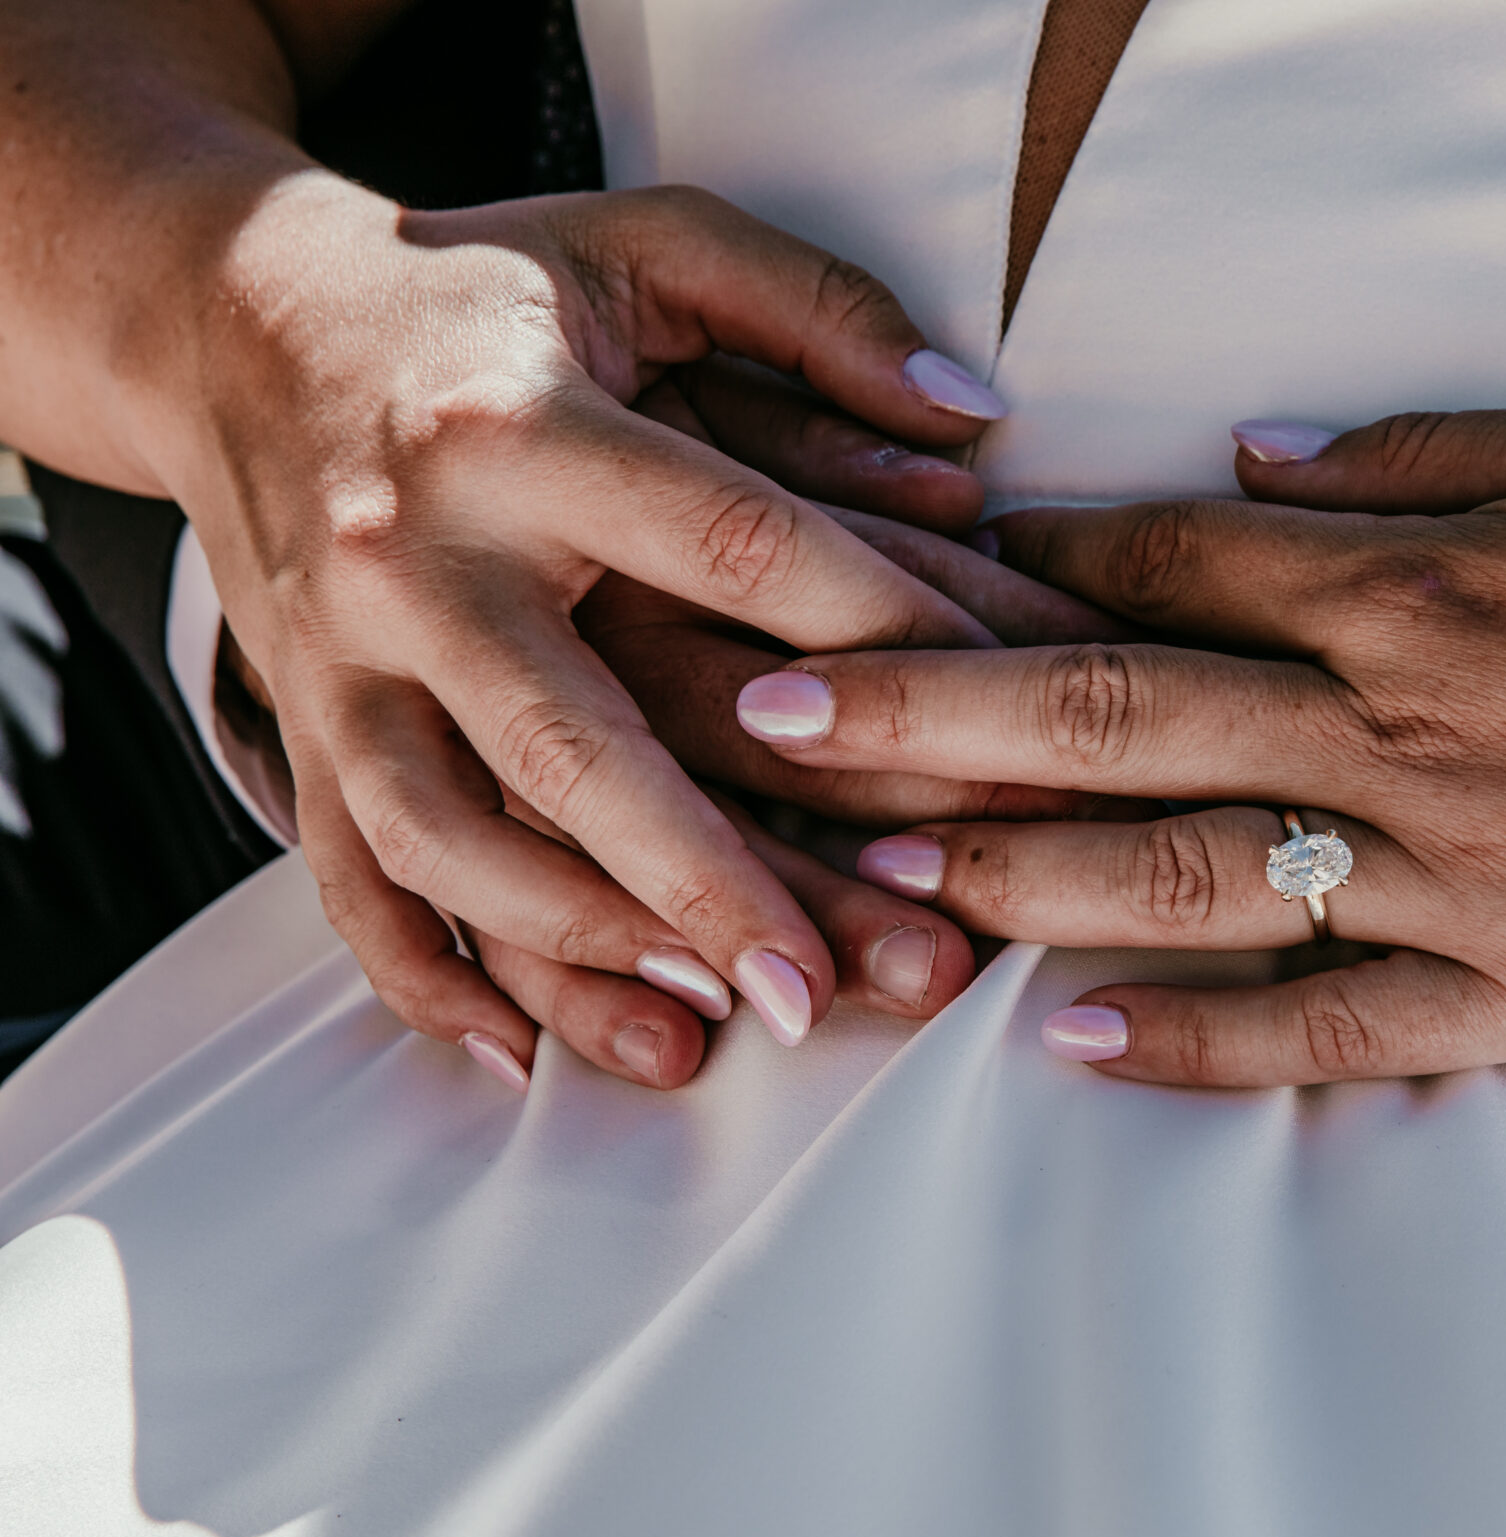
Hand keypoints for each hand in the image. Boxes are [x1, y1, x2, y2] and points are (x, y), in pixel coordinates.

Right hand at [168, 178, 1027, 1071]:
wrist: (235, 316)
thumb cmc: (479, 293)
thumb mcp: (648, 243)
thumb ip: (818, 309)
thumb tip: (974, 413)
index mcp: (524, 424)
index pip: (734, 546)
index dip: (878, 640)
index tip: (997, 732)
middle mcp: (415, 553)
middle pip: (569, 742)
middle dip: (702, 878)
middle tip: (823, 990)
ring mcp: (338, 653)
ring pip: (444, 835)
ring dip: (574, 948)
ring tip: (700, 1036)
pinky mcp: (295, 720)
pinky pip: (344, 874)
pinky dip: (423, 973)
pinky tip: (524, 1049)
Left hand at [728, 405, 1505, 1082]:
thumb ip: (1426, 459)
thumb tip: (1258, 475)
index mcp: (1422, 576)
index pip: (1166, 568)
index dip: (1016, 566)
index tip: (899, 570)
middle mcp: (1405, 724)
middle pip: (1111, 712)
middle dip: (919, 707)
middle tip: (764, 708)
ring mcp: (1455, 872)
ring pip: (1180, 874)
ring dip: (1006, 869)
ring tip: (861, 870)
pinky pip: (1325, 1027)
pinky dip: (1191, 1039)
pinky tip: (1064, 1038)